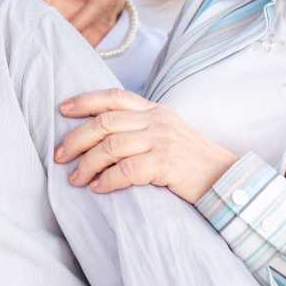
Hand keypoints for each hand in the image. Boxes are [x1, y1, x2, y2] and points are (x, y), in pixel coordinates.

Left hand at [53, 89, 237, 204]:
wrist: (227, 180)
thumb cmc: (192, 162)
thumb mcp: (168, 134)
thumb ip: (141, 128)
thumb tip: (101, 137)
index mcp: (155, 110)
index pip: (114, 96)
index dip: (85, 100)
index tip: (62, 108)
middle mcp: (157, 120)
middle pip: (105, 121)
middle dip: (76, 138)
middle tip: (58, 155)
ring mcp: (162, 140)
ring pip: (111, 145)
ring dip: (87, 163)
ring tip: (75, 179)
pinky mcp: (167, 163)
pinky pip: (128, 169)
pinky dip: (108, 180)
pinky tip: (98, 189)